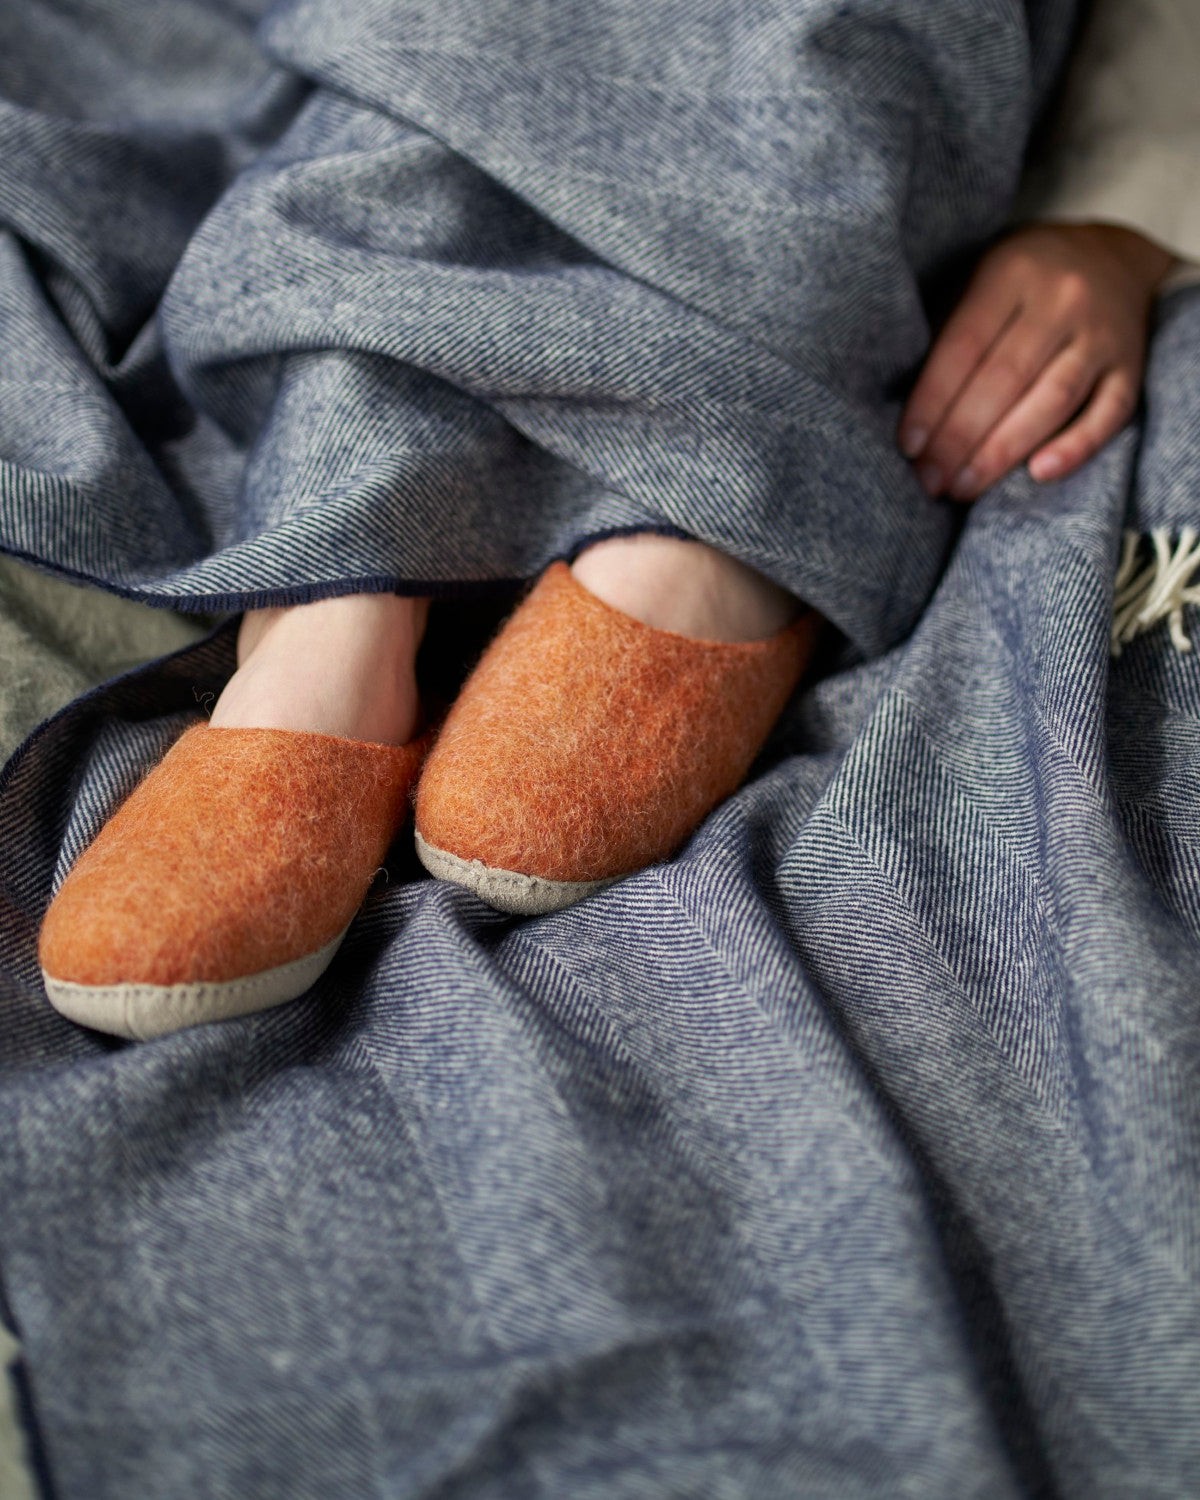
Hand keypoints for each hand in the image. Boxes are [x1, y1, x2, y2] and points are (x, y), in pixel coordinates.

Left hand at [898, 223, 1177, 500]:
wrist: (1111, 256)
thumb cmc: (1020, 283)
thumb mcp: (976, 280)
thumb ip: (946, 332)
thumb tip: (905, 411)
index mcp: (1012, 272)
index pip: (965, 345)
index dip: (933, 400)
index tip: (908, 447)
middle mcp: (1064, 299)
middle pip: (1006, 379)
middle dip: (960, 437)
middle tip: (929, 480)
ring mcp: (1103, 335)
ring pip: (1052, 400)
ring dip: (1003, 452)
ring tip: (963, 488)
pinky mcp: (1131, 367)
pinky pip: (1110, 413)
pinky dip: (1076, 447)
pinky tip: (1039, 474)